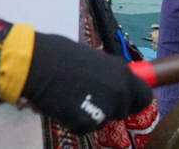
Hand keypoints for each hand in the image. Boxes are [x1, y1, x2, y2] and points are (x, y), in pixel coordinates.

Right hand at [20, 32, 152, 133]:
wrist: (33, 63)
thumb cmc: (57, 52)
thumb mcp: (89, 56)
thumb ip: (105, 71)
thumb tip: (106, 79)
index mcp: (122, 73)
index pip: (144, 96)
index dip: (133, 99)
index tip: (121, 98)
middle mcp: (119, 92)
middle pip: (122, 110)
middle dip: (108, 107)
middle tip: (86, 97)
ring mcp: (104, 109)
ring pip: (103, 120)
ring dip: (89, 114)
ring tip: (68, 98)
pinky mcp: (87, 123)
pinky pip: (83, 126)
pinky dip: (72, 120)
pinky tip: (60, 105)